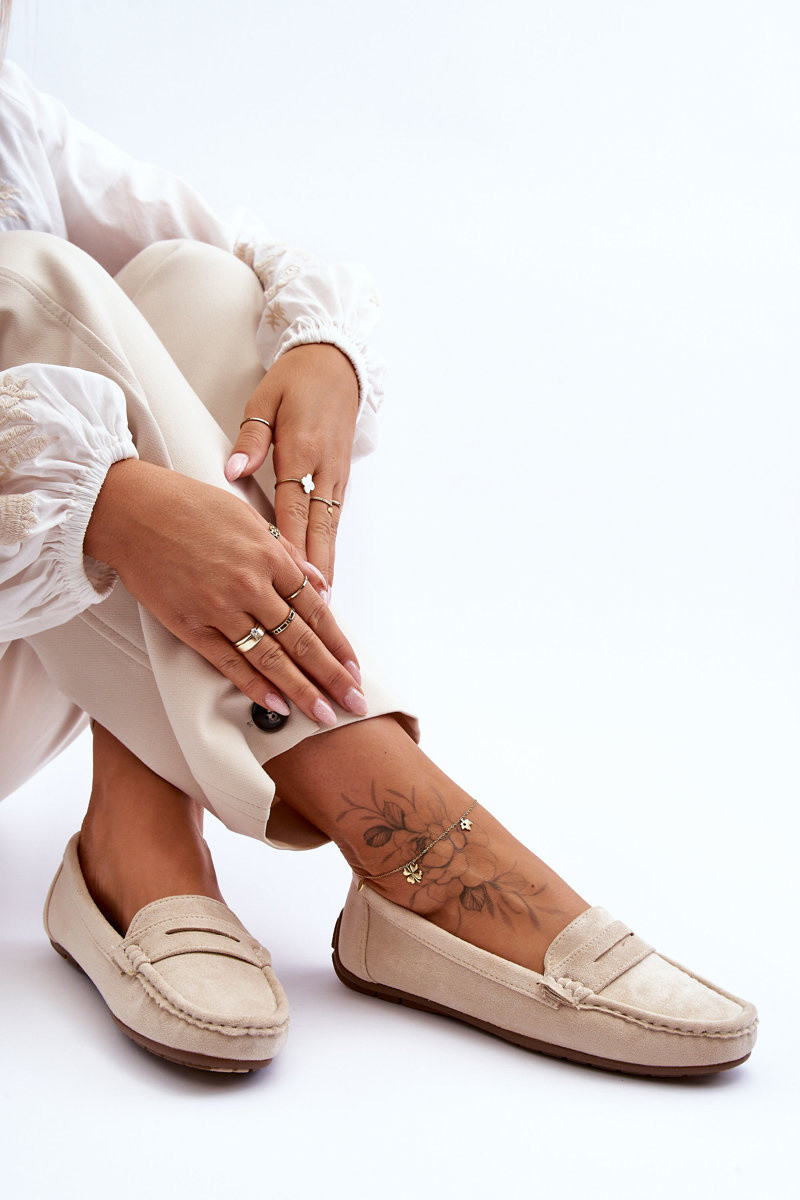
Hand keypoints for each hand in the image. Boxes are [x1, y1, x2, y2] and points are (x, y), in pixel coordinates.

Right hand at [84, 459, 365, 724]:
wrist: (131, 510)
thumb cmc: (188, 505)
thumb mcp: (247, 516)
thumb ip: (286, 553)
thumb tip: (319, 583)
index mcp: (269, 555)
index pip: (316, 610)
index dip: (339, 643)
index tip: (355, 666)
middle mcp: (251, 585)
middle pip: (301, 640)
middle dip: (332, 675)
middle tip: (354, 701)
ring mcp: (220, 608)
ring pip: (271, 658)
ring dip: (301, 690)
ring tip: (324, 714)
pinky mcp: (190, 625)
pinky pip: (229, 662)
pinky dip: (255, 686)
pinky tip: (277, 705)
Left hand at [225, 344, 357, 587]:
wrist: (336, 364)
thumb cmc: (295, 381)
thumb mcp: (265, 400)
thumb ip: (251, 438)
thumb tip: (234, 471)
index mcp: (302, 448)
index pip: (294, 505)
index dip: (293, 544)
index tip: (290, 578)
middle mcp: (324, 468)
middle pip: (319, 527)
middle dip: (317, 569)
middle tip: (315, 608)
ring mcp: (337, 475)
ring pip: (332, 528)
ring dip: (329, 565)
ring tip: (326, 605)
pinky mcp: (341, 478)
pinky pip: (335, 519)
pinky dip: (331, 548)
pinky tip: (327, 574)